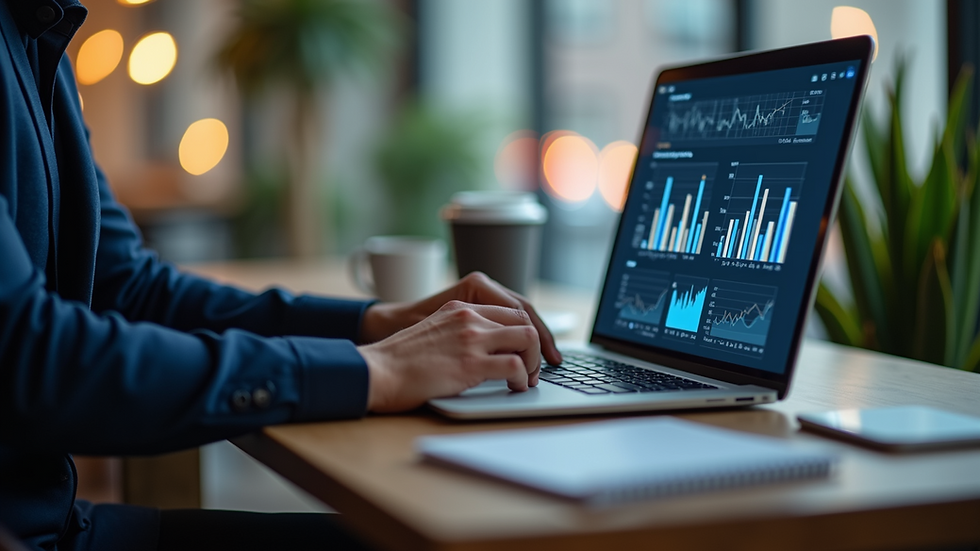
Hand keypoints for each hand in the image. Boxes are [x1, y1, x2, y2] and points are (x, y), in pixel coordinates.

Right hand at [360, 272, 561, 365]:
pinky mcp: (471, 363)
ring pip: (527, 339)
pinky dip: (521, 379)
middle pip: (524, 321)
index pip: (509, 310)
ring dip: (533, 362)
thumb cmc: (398, 362)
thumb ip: (458, 334)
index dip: (526, 332)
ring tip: (524, 380)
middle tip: (532, 369)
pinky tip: (512, 388)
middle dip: (536, 346)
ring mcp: (471, 339)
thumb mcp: (432, 334)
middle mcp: (468, 317)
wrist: (376, 372)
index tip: (529, 351)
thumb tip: (485, 353)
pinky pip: (515, 366)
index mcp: (459, 308)